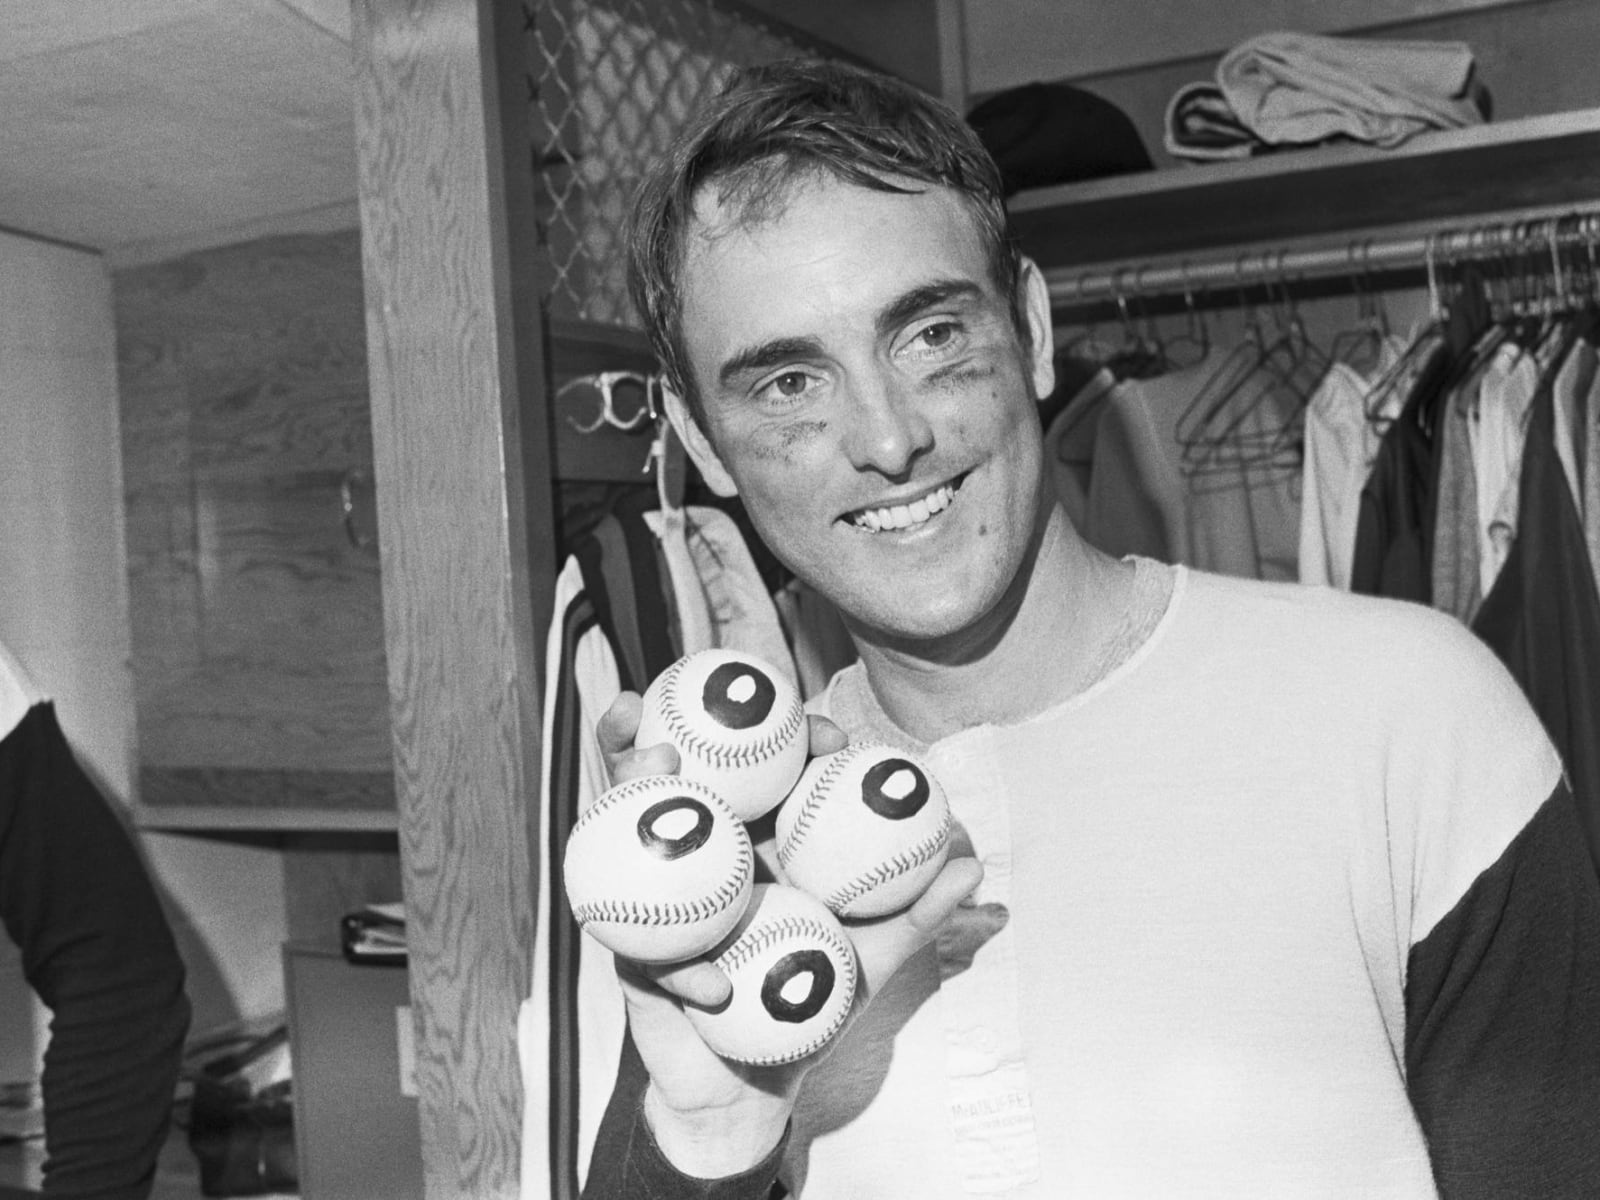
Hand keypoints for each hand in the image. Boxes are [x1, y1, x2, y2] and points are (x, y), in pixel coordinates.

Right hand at [592, 690, 982, 1176]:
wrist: (750, 1085)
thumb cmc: (812, 1008)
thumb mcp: (872, 959)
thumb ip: (916, 915)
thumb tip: (971, 867)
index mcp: (755, 846)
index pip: (767, 776)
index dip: (792, 739)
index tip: (827, 730)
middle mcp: (704, 858)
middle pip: (679, 780)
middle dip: (668, 729)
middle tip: (680, 702)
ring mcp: (661, 899)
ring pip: (633, 832)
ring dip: (630, 784)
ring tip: (650, 761)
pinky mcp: (633, 955)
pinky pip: (650, 950)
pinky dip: (687, 970)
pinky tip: (714, 988)